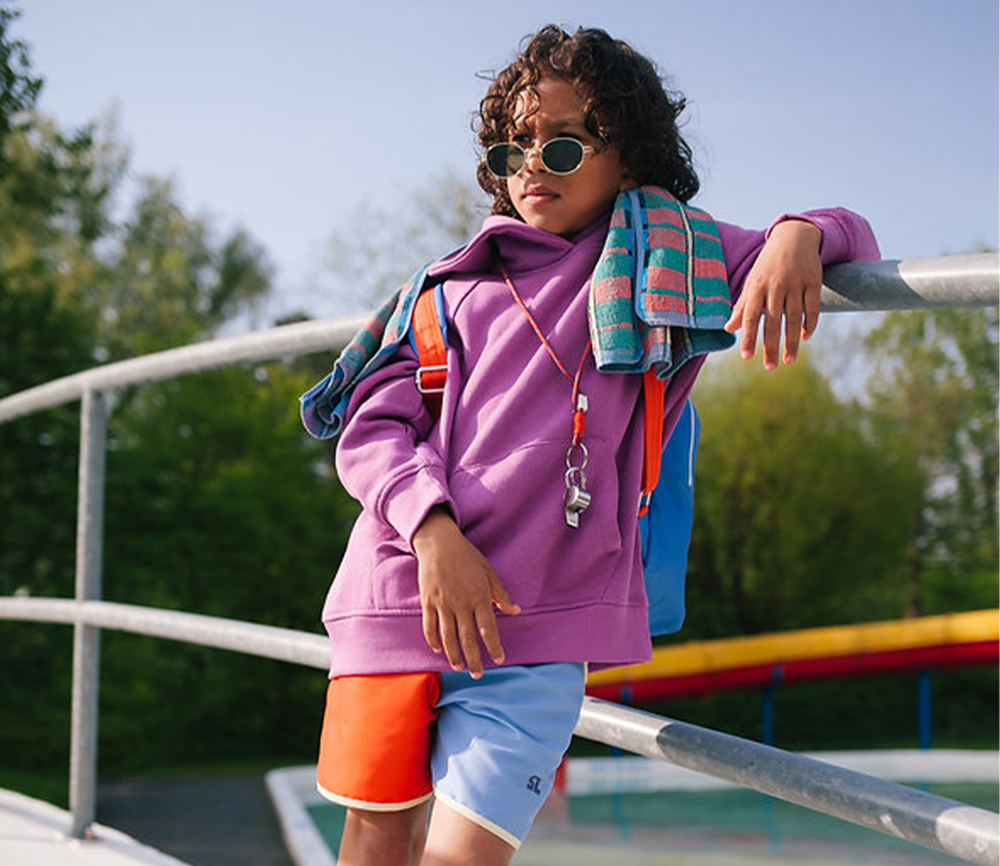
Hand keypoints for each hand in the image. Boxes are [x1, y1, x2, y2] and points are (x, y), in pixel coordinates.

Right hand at [412, 506, 519, 677]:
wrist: (438, 543)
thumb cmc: (466, 556)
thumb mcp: (488, 572)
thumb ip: (501, 594)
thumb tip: (516, 611)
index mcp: (479, 596)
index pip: (488, 628)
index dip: (493, 646)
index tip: (499, 659)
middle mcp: (461, 603)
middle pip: (467, 638)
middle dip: (474, 659)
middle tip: (478, 674)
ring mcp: (442, 604)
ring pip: (448, 637)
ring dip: (454, 654)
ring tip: (459, 667)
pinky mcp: (428, 602)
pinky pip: (430, 626)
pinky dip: (434, 640)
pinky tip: (439, 649)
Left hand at [724, 220, 822, 369]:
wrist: (794, 236)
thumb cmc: (768, 265)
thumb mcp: (753, 282)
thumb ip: (742, 306)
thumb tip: (728, 328)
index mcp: (757, 287)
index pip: (751, 317)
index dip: (749, 337)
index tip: (747, 357)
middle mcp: (775, 285)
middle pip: (773, 321)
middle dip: (771, 346)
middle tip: (771, 368)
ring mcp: (796, 283)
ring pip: (794, 317)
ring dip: (792, 341)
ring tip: (789, 360)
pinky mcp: (813, 280)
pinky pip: (813, 306)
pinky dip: (810, 323)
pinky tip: (805, 337)